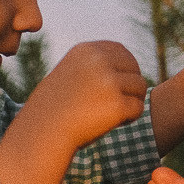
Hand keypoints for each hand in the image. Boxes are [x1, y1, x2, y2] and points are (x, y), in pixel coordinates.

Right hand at [24, 40, 148, 150]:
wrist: (42, 133)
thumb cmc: (55, 108)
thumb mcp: (71, 74)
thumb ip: (96, 66)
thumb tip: (131, 65)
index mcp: (86, 51)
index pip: (122, 51)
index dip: (126, 69)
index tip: (117, 86)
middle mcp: (99, 61)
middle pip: (134, 68)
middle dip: (130, 86)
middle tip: (116, 103)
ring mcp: (109, 82)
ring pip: (140, 87)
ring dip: (132, 101)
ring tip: (114, 114)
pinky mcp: (117, 105)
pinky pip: (138, 108)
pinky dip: (131, 117)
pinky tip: (115, 123)